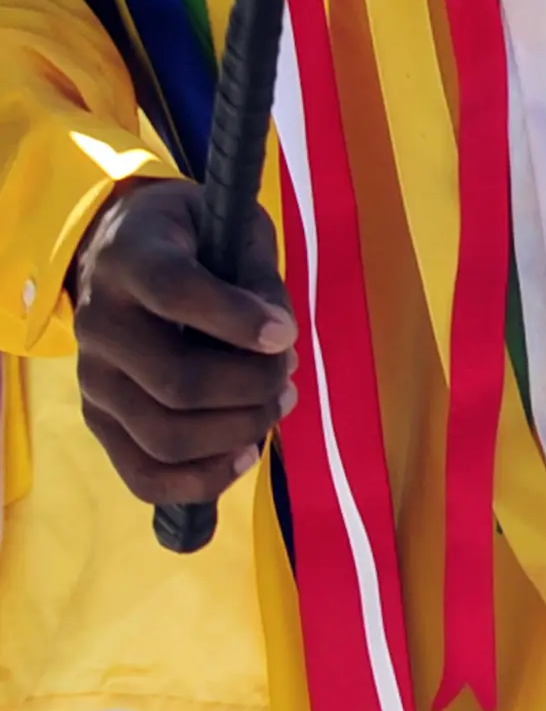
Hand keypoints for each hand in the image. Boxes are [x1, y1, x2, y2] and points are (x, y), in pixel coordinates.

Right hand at [69, 178, 293, 511]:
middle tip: (287, 372)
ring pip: (166, 436)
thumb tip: (278, 343)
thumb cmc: (193, 241)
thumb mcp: (232, 232)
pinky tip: (244, 452)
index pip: (176, 291)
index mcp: (131, 258)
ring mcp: (93, 379)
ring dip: (240, 431)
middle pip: (179, 382)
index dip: (238, 319)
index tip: (286, 334)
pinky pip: (144, 475)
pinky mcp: (98, 420)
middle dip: (254, 387)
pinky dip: (203, 478)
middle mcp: (100, 322)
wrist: (120, 254)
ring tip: (276, 403)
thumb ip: (259, 281)